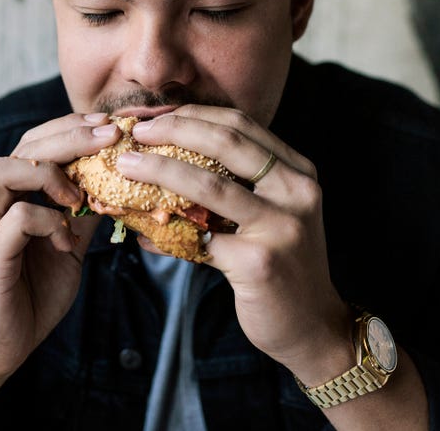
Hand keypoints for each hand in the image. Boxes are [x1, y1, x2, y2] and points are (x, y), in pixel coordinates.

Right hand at [0, 113, 119, 380]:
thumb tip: (119, 179)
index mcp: (5, 194)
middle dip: (70, 137)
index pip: (34, 142)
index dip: (71, 128)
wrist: (3, 346)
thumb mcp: (69, 243)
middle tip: (109, 137)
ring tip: (77, 197)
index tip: (109, 126)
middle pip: (22, 146)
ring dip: (49, 174)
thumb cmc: (33, 293)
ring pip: (3, 169)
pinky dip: (48, 221)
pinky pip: (16, 218)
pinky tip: (64, 241)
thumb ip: (83, 211)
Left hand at [117, 106, 352, 381]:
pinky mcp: (260, 262)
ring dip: (160, 170)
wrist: (312, 325)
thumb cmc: (282, 264)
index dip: (194, 114)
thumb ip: (234, 185)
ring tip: (126, 165)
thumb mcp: (271, 213)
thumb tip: (165, 161)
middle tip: (137, 131)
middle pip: (227, 141)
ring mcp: (281, 226)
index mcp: (298, 171)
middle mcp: (296, 191)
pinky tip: (140, 232)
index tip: (157, 116)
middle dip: (175, 129)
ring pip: (209, 185)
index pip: (242, 124)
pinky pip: (199, 240)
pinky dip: (164, 233)